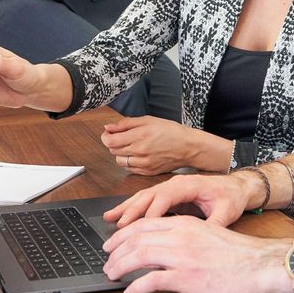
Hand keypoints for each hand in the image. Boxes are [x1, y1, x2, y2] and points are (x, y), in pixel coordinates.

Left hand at [100, 116, 217, 174]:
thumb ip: (126, 123)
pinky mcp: (147, 172)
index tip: (109, 134)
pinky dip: (129, 162)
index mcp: (139, 136)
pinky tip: (137, 155)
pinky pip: (129, 169)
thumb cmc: (170, 131)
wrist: (187, 147)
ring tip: (130, 146)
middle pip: (113, 151)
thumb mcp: (148, 120)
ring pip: (119, 161)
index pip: (110, 141)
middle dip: (114, 143)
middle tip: (121, 137)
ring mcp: (143, 164)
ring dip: (120, 154)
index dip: (106, 137)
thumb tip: (108, 127)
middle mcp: (139, 151)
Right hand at [103, 172, 255, 228]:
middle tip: (117, 226)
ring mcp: (170, 186)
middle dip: (132, 211)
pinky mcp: (168, 193)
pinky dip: (131, 206)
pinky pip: (146, 198)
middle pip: (149, 196)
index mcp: (189, 185)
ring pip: (143, 196)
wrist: (237, 186)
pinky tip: (118, 215)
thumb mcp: (227, 212)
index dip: (152, 212)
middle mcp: (176, 183)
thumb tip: (204, 237)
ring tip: (109, 218)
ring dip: (126, 208)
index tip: (141, 228)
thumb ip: (215, 224)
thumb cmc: (231, 197)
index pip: (165, 197)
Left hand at [103, 215, 292, 292]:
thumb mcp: (208, 234)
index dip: (123, 234)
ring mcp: (182, 256)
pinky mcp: (187, 278)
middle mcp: (180, 236)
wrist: (260, 265)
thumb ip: (185, 235)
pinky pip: (152, 281)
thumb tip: (163, 244)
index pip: (144, 224)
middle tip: (106, 261)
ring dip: (120, 267)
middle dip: (115, 250)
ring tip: (112, 276)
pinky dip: (136, 287)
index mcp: (185, 224)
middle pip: (136, 238)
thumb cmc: (238, 254)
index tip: (113, 243)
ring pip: (138, 257)